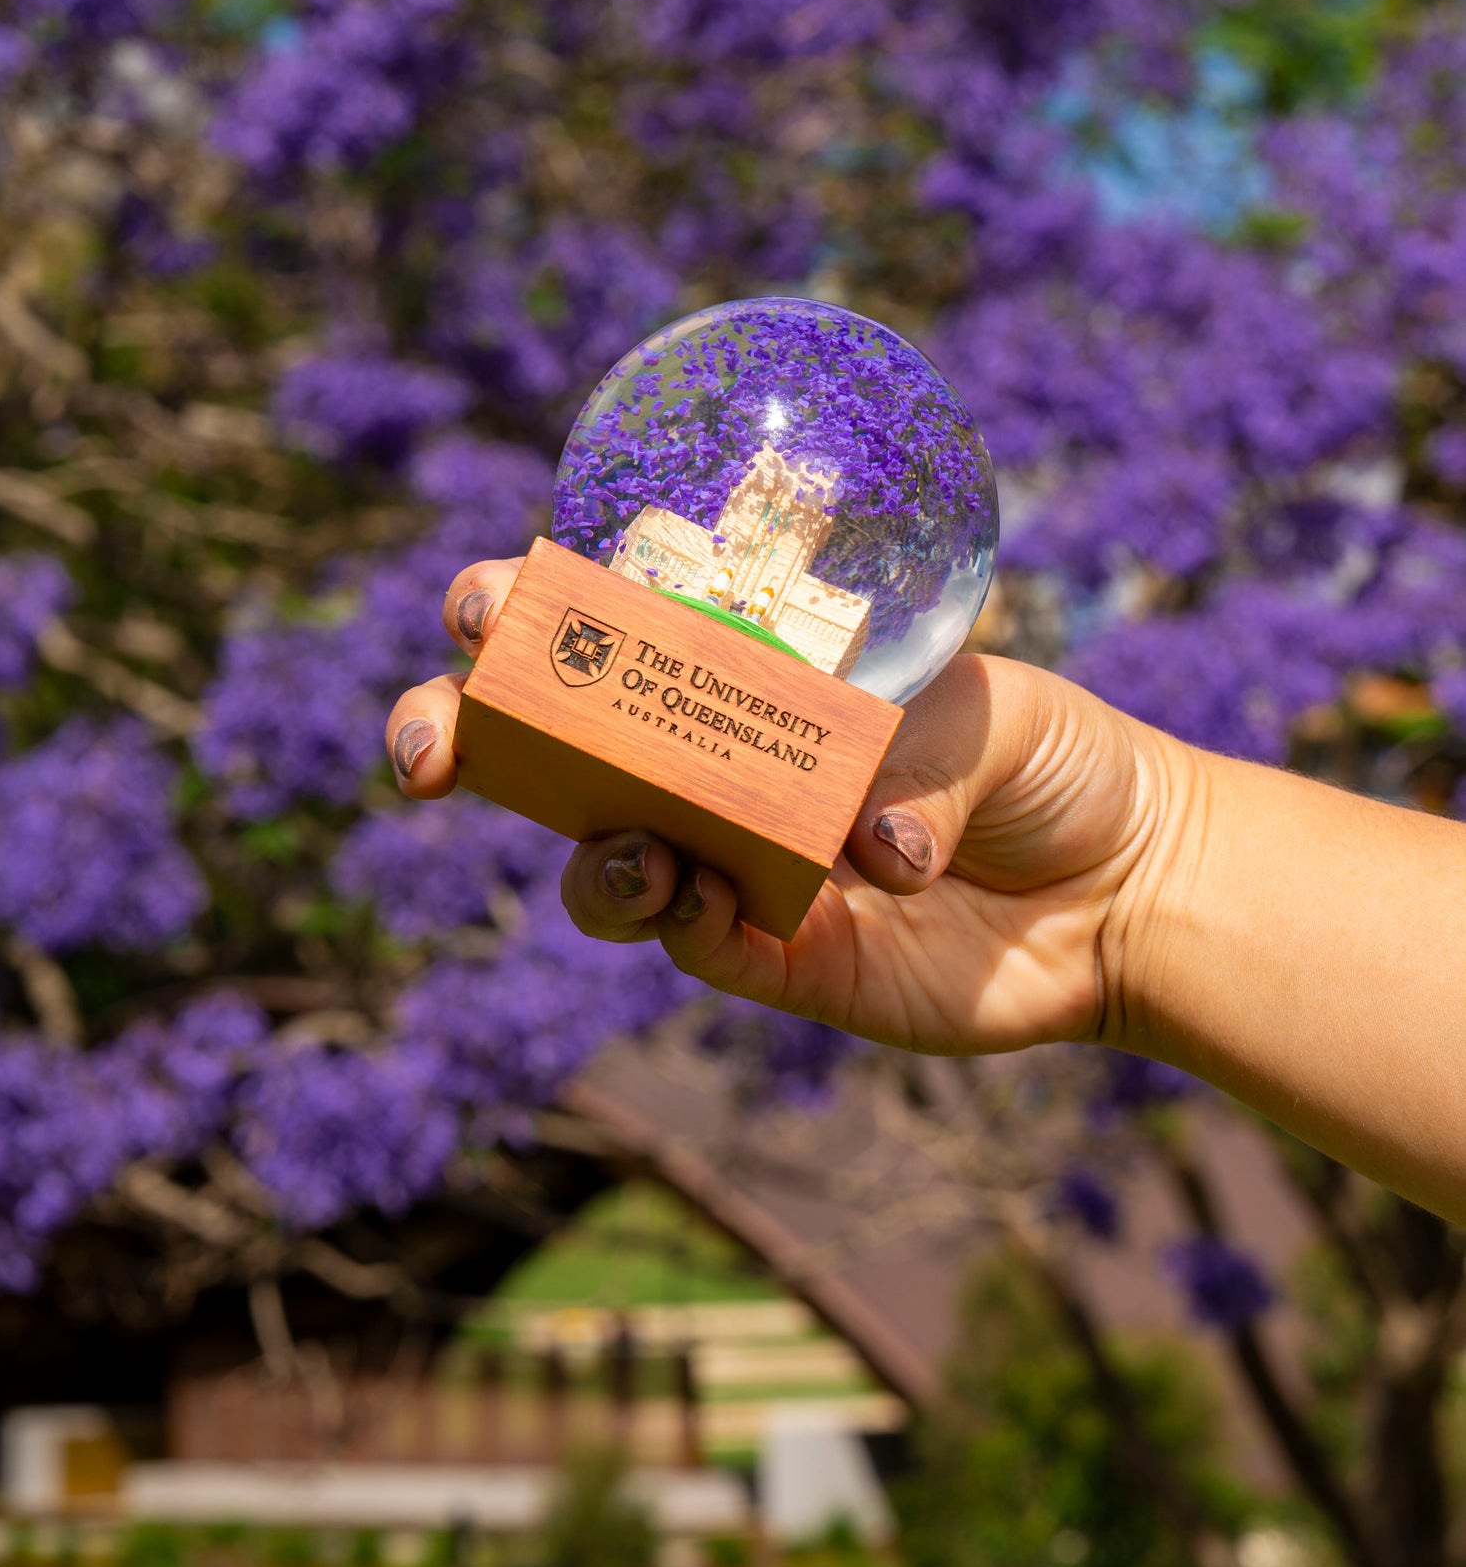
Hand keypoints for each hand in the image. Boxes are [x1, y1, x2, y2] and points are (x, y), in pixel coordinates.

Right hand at [385, 557, 1188, 1057]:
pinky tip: (711, 900)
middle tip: (434, 748)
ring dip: (585, 856)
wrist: (1132, 884)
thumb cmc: (1053, 756)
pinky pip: (694, 945)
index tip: (483, 607)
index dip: (518, 614)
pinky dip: (684, 924)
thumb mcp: (994, 713)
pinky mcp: (777, 959)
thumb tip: (871, 848)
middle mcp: (714, 764)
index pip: (603, 628)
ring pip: (600, 863)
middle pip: (550, 750)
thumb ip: (917, 759)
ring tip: (637, 851)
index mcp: (746, 668)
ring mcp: (733, 863)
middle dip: (462, 737)